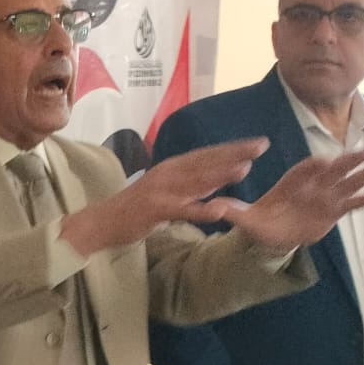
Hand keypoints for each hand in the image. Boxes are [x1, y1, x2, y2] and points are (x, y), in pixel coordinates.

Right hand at [61, 138, 273, 254]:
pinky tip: (218, 212)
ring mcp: (161, 191)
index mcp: (171, 167)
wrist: (101, 222)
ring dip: (221, 175)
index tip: (258, 142)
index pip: (207, 154)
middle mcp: (168, 173)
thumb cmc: (135, 208)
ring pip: (196, 181)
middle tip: (262, 145)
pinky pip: (182, 210)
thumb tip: (215, 178)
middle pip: (206, 161)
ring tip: (245, 169)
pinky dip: (200, 211)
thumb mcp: (165, 189)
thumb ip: (189, 183)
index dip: (233, 148)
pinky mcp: (155, 210)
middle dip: (234, 153)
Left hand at [223, 148, 363, 249]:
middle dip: (349, 160)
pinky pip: (355, 203)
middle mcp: (312, 185)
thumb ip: (233, 211)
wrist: (269, 232)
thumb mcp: (243, 218)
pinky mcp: (334, 210)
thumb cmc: (257, 221)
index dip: (314, 166)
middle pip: (333, 169)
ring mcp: (326, 196)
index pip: (304, 170)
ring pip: (349, 182)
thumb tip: (215, 206)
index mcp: (291, 182)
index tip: (325, 162)